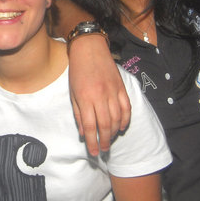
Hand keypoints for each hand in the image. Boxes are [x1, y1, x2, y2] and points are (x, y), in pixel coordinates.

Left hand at [67, 33, 130, 155]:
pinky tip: (121, 127)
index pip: (90, 126)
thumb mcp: (72, 93)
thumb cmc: (77, 71)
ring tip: (110, 140)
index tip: (93, 152)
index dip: (92, 141)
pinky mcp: (121, 87)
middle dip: (104, 141)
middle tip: (103, 150)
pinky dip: (125, 120)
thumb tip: (83, 133)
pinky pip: (126, 108)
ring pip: (117, 118)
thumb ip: (78, 114)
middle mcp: (100, 96)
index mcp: (85, 98)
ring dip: (114, 133)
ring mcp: (113, 91)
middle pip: (105, 125)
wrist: (89, 49)